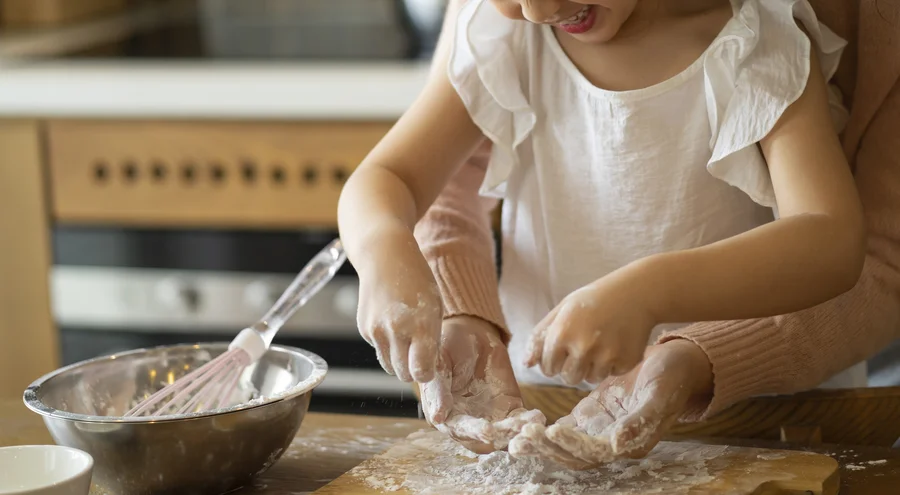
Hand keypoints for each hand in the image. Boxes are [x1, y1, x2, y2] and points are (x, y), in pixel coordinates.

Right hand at [355, 236, 442, 382]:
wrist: (384, 256)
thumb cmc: (416, 279)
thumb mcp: (435, 307)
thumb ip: (432, 339)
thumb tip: (427, 368)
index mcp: (420, 326)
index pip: (421, 372)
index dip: (427, 374)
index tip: (430, 367)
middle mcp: (396, 332)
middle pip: (404, 374)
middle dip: (412, 369)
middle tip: (419, 353)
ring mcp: (376, 331)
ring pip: (389, 366)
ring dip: (399, 360)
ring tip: (406, 339)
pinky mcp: (364, 330)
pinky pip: (379, 350)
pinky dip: (386, 344)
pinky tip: (391, 323)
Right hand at [421, 316, 545, 453]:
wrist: (471, 333)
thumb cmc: (449, 346)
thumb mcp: (440, 363)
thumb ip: (438, 390)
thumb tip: (439, 417)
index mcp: (444, 414)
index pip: (458, 429)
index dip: (472, 432)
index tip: (487, 431)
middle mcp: (466, 422)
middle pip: (483, 439)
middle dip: (500, 436)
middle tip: (515, 429)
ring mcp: (488, 417)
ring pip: (503, 434)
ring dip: (517, 432)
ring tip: (530, 424)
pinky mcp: (508, 408)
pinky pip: (518, 421)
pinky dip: (527, 421)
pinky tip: (537, 417)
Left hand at [509, 340, 712, 468]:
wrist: (675, 364)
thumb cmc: (672, 378)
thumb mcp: (660, 396)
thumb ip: (641, 421)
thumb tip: (617, 445)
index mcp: (629, 443)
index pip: (593, 454)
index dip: (571, 447)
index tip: (551, 431)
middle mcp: (612, 443)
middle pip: (573, 456)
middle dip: (546, 450)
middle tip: (521, 440)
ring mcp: (599, 431)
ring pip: (564, 447)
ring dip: (540, 445)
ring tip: (515, 439)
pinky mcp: (590, 417)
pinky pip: (563, 430)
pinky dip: (544, 431)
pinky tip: (523, 424)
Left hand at [525, 262, 660, 384]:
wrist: (636, 293)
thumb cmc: (593, 300)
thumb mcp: (562, 310)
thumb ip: (540, 337)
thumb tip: (526, 364)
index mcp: (562, 333)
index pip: (547, 368)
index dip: (553, 361)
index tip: (563, 350)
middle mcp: (583, 348)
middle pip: (568, 379)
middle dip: (571, 368)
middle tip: (582, 348)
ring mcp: (606, 357)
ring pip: (590, 379)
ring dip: (592, 367)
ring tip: (600, 344)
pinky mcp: (626, 362)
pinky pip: (611, 374)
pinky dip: (612, 364)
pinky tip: (616, 343)